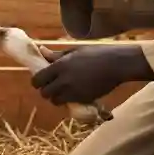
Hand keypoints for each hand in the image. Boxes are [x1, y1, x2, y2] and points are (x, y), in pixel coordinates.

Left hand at [31, 45, 153, 105]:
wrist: (116, 64)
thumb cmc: (96, 53)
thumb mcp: (74, 51)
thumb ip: (56, 55)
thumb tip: (42, 50)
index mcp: (60, 66)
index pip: (38, 80)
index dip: (37, 81)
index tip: (42, 80)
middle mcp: (64, 81)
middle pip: (45, 93)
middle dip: (47, 91)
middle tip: (53, 86)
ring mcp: (73, 92)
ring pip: (55, 101)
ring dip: (57, 97)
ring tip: (64, 91)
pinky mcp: (83, 99)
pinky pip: (69, 104)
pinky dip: (68, 101)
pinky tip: (75, 93)